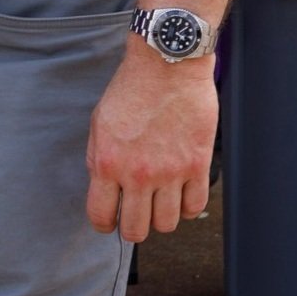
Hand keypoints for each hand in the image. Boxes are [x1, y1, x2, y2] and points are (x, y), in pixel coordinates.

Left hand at [84, 51, 216, 242]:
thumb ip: (98, 158)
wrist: (167, 66)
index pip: (102, 215)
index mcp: (107, 162)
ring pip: (167, 224)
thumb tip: (103, 187)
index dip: (104, 225)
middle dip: (133, 228)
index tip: (108, 223)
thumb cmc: (131, 89)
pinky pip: (195, 207)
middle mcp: (138, 174)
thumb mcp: (99, 123)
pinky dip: (188, 208)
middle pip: (137, 230)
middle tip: (134, 217)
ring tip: (158, 203)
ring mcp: (171, 173)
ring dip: (161, 218)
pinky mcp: (198, 166)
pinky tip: (180, 195)